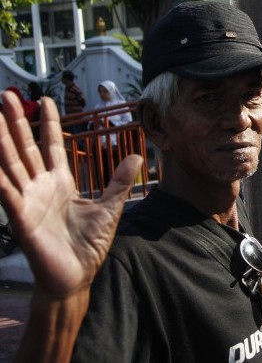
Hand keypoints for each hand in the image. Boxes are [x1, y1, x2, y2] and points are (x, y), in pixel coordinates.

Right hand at [0, 91, 141, 297]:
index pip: (52, 145)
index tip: (46, 99)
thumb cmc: (88, 246)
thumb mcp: (110, 208)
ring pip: (12, 163)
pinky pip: (6, 192)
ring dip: (2, 140)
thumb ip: (119, 181)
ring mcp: (28, 200)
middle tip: (5, 94)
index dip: (49, 123)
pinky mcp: (20, 218)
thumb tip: (136, 157)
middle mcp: (41, 187)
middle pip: (26, 147)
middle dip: (16, 122)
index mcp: (61, 183)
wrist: (76, 277)